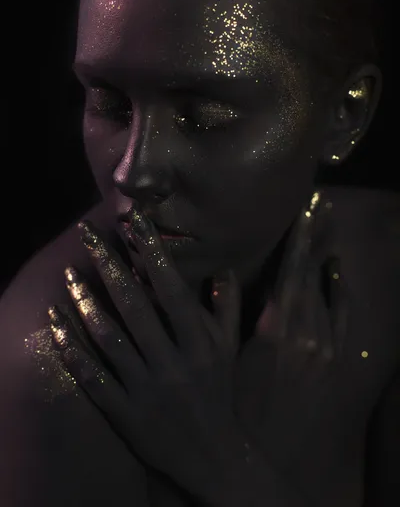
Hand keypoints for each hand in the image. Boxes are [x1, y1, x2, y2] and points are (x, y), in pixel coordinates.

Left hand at [48, 209, 247, 502]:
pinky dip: (72, 349)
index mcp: (199, 344)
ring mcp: (145, 388)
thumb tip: (222, 267)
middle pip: (135, 307)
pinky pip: (92, 376)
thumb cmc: (219, 391)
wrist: (211, 454)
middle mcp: (172, 362)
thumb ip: (226, 306)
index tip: (136, 222)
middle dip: (109, 265)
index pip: (173, 290)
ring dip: (85, 303)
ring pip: (109, 338)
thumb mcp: (229, 348)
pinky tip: (56, 323)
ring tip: (69, 272)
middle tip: (87, 234)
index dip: (153, 254)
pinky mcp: (123, 411)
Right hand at [235, 191, 349, 496]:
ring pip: (328, 289)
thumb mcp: (225, 361)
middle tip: (321, 202)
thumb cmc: (241, 405)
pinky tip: (337, 268)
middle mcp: (307, 331)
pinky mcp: (336, 359)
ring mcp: (326, 345)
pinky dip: (339, 289)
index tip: (304, 209)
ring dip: (326, 256)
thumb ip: (223, 315)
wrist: (273, 453)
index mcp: (277, 329)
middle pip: (313, 273)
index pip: (290, 273)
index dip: (298, 240)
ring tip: (328, 223)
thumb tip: (221, 275)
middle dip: (315, 236)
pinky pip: (343, 315)